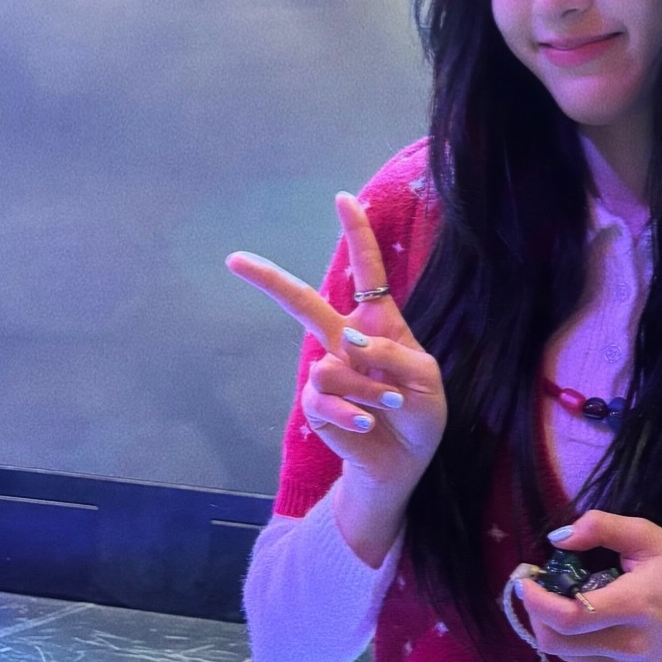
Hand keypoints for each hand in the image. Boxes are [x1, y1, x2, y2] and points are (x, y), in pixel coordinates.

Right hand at [226, 192, 446, 496]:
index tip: (344, 199)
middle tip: (235, 258)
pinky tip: (368, 423)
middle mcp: (346, 338)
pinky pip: (325, 398)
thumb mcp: (426, 378)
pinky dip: (353, 412)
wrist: (403, 462)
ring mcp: (328, 369)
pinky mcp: (317, 403)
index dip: (357, 234)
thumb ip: (394, 352)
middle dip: (269, 280)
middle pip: (303, 302)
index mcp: (378, 321)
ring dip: (369, 390)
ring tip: (389, 407)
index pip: (367, 270)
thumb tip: (347, 339)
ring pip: (333, 366)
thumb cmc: (420, 413)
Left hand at [516, 510, 661, 661]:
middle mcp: (630, 646)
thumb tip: (558, 538)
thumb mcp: (649, 536)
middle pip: (559, 642)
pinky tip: (594, 625)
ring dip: (558, 629)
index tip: (525, 580)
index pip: (569, 616)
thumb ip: (602, 528)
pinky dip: (579, 646)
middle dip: (538, 615)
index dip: (537, 601)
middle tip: (540, 590)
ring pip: (569, 657)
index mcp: (635, 605)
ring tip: (569, 603)